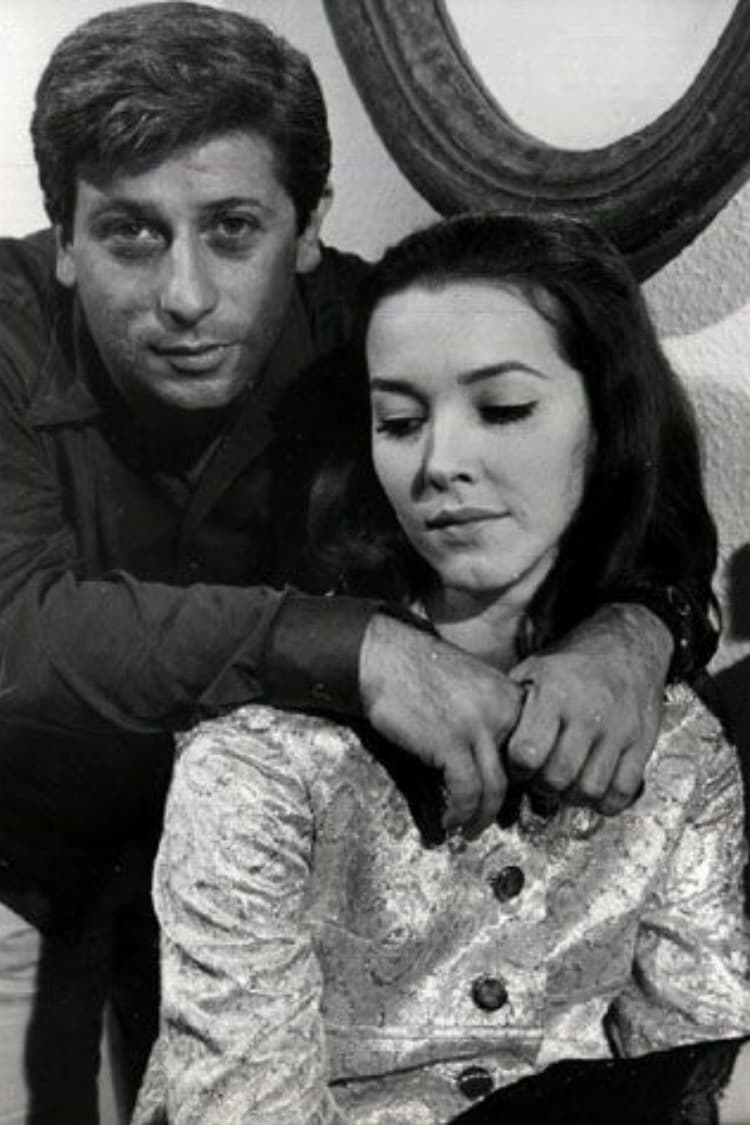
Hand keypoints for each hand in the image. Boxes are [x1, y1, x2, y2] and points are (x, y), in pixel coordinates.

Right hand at [359, 613, 522, 835]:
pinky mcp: (450, 742)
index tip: (506, 800)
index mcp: (511, 696)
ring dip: (481, 818)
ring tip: (467, 831)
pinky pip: (466, 791)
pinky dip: (460, 813)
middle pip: (518, 773)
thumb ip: (493, 715)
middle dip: (504, 805)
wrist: (384, 656)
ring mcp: (478, 726)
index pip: (533, 749)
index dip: (521, 782)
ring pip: (495, 789)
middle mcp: (503, 710)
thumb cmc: (422, 672)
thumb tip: (499, 763)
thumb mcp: (473, 686)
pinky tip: (449, 820)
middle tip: (487, 821)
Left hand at [506, 604, 671, 814]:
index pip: (526, 753)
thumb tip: (489, 745)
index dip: (517, 769)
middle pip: (557, 778)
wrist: (628, 644)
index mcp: (554, 694)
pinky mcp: (642, 743)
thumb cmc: (572, 663)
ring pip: (589, 789)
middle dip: (542, 786)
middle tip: (542, 777)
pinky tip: (594, 787)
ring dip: (572, 796)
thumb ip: (513, 706)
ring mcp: (618, 730)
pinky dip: (604, 801)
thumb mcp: (534, 670)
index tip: (519, 764)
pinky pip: (621, 791)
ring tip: (567, 783)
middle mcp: (587, 714)